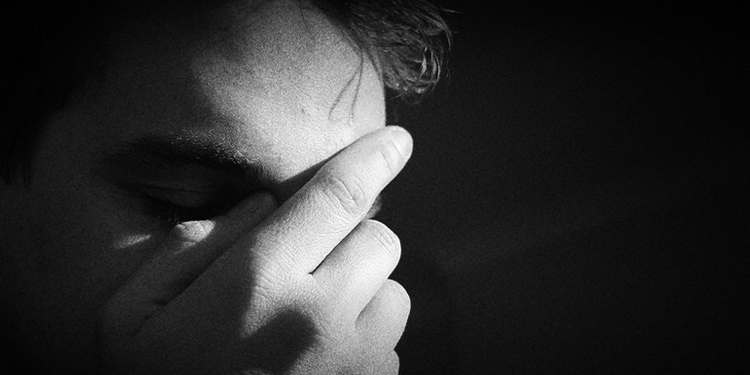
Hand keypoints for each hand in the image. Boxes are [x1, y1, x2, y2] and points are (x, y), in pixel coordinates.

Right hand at [99, 126, 412, 373]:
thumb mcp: (134, 312)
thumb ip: (193, 245)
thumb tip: (264, 207)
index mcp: (261, 280)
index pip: (338, 196)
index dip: (374, 158)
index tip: (397, 142)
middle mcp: (322, 314)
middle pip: (379, 238)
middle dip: (349, 241)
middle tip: (307, 266)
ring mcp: (356, 360)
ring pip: (394, 291)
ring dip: (363, 292)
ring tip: (312, 320)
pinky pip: (392, 344)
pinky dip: (366, 339)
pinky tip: (321, 360)